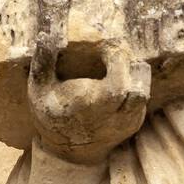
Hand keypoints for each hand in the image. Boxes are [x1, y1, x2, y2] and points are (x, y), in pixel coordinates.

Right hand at [28, 37, 150, 165]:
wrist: (66, 149)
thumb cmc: (51, 112)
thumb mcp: (39, 87)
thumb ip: (43, 60)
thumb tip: (46, 34)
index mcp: (91, 108)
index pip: (119, 85)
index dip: (118, 61)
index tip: (106, 47)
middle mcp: (113, 118)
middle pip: (140, 90)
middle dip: (131, 67)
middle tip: (115, 55)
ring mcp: (127, 122)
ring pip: (144, 92)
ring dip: (134, 75)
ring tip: (115, 65)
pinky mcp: (135, 122)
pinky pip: (142, 98)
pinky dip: (134, 85)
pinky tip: (116, 78)